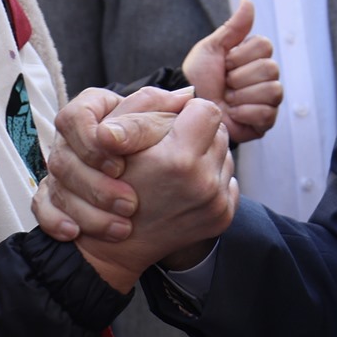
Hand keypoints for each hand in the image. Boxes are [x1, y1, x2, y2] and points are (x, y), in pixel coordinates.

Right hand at [33, 92, 236, 290]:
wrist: (115, 242)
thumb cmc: (108, 181)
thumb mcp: (118, 137)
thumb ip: (152, 107)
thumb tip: (188, 94)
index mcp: (179, 160)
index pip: (207, 109)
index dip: (187, 111)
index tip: (172, 122)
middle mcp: (204, 184)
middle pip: (220, 132)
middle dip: (198, 133)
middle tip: (171, 147)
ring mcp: (216, 204)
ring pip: (225, 156)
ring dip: (205, 156)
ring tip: (175, 169)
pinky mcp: (222, 217)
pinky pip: (228, 181)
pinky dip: (210, 179)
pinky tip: (184, 188)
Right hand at [35, 85, 195, 240]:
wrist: (141, 203)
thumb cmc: (157, 148)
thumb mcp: (162, 126)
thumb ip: (167, 113)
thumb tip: (185, 99)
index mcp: (92, 110)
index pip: (74, 117)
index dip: (96, 141)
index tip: (122, 164)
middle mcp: (70, 138)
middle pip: (63, 159)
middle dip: (99, 187)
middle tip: (131, 204)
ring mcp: (56, 170)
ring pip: (55, 187)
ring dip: (89, 212)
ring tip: (123, 228)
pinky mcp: (48, 198)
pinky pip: (41, 208)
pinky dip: (57, 221)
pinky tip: (76, 232)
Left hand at [181, 0, 282, 143]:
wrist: (188, 106)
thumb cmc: (198, 76)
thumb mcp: (213, 47)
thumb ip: (234, 27)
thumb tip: (247, 0)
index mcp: (255, 57)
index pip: (265, 46)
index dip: (240, 56)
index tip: (225, 63)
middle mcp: (265, 77)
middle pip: (270, 69)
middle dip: (240, 77)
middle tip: (225, 83)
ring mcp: (267, 100)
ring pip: (272, 91)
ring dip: (242, 95)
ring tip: (228, 98)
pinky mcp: (264, 122)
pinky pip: (266, 113)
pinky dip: (244, 113)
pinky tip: (233, 112)